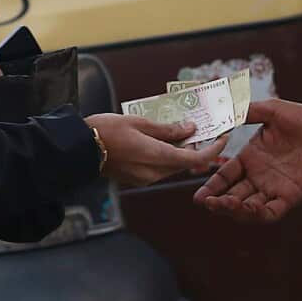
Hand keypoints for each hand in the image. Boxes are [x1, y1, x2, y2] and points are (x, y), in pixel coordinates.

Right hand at [85, 113, 226, 186]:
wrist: (78, 149)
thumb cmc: (106, 131)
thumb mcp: (139, 122)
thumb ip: (167, 129)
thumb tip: (191, 130)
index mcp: (158, 157)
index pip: (196, 159)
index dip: (214, 149)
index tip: (223, 136)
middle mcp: (154, 172)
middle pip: (186, 162)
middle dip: (197, 147)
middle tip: (202, 126)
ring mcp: (145, 178)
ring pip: (173, 165)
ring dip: (181, 150)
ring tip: (181, 129)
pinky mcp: (136, 178)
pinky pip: (160, 167)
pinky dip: (167, 155)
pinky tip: (163, 139)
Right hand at [192, 99, 301, 223]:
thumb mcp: (272, 111)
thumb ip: (248, 112)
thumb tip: (223, 109)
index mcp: (251, 158)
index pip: (225, 176)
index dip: (211, 186)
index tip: (199, 194)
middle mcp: (259, 176)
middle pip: (232, 195)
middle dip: (218, 201)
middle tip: (207, 202)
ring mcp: (274, 187)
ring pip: (248, 207)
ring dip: (234, 210)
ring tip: (224, 204)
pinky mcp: (291, 195)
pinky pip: (271, 211)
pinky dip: (259, 213)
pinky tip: (249, 206)